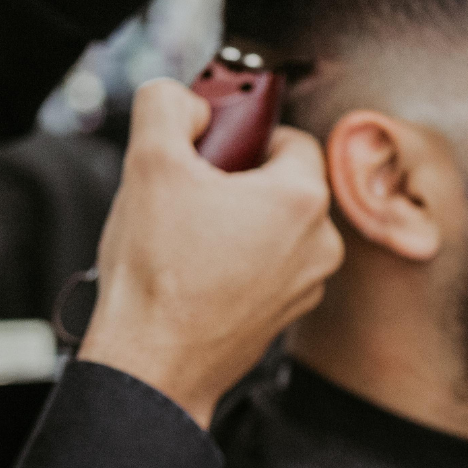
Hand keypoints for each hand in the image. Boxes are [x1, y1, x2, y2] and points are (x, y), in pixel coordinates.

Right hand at [78, 79, 343, 427]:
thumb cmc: (157, 273)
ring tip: (183, 238)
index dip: (240, 136)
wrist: (152, 366)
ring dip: (233, 221)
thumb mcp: (148, 160)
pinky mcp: (283, 317)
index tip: (206, 153)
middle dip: (234, 180)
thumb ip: (167, 104)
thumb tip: (186, 101)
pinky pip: (265, 266)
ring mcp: (305, 286)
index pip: (287, 136)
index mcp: (302, 198)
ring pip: (272, 226)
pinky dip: (234, 261)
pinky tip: (191, 273)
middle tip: (185, 194)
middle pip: (280, 182)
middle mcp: (320, 244)